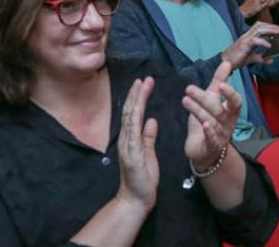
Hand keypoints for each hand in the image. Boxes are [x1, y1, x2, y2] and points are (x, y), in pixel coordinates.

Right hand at [116, 77, 158, 212]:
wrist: (135, 201)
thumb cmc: (143, 178)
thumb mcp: (148, 153)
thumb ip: (148, 137)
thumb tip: (152, 120)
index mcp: (131, 139)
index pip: (133, 113)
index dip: (138, 97)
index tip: (144, 82)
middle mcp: (126, 140)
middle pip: (130, 112)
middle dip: (137, 94)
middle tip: (143, 78)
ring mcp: (127, 147)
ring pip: (130, 119)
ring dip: (136, 101)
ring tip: (142, 86)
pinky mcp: (131, 156)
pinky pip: (133, 135)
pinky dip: (135, 120)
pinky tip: (139, 110)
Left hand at [183, 62, 240, 170]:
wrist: (202, 148)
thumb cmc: (208, 119)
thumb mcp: (213, 98)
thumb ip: (219, 81)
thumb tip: (227, 62)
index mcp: (230, 111)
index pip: (236, 101)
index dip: (230, 93)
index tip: (221, 84)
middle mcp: (228, 123)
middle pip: (218, 110)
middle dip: (204, 99)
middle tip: (189, 89)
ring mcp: (221, 136)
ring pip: (211, 122)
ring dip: (198, 110)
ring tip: (185, 100)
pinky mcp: (211, 147)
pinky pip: (212, 140)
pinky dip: (209, 132)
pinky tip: (204, 125)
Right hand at [220, 21, 278, 68]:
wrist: (225, 62)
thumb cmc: (236, 59)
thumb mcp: (251, 58)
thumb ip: (260, 58)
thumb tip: (270, 60)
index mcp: (248, 36)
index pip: (259, 26)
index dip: (269, 26)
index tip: (278, 29)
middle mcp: (246, 35)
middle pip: (260, 25)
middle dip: (271, 26)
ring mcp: (244, 39)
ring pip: (258, 30)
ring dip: (269, 30)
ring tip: (278, 33)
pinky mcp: (244, 45)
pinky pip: (255, 40)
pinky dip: (263, 42)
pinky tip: (269, 45)